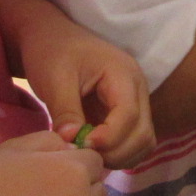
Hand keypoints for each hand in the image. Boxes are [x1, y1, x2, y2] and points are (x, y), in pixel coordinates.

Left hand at [0, 0, 154, 166]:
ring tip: (88, 156)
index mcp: (123, 73)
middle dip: (115, 152)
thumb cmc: (52, 52)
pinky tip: (94, 152)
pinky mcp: (126, 113)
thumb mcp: (54, 78)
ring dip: (120, 157)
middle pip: (143, 133)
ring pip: (144, 141)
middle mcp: (137, 88)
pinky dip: (120, 154)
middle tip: (83, 155)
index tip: (81, 144)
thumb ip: (65, 110)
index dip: (109, 137)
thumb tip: (73, 143)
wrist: (52, 38)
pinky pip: (134, 141)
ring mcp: (135, 101)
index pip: (129, 114)